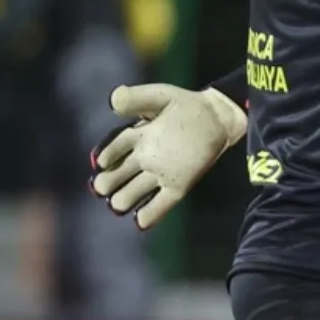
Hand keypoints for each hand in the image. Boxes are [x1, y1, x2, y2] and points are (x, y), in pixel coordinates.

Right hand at [89, 83, 246, 228]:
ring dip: (127, 197)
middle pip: (123, 172)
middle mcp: (146, 157)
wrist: (219, 117)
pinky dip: (152, 212)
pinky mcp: (179, 184)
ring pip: (138, 189)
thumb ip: (137, 98)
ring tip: (116, 204)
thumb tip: (113, 99)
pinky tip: (140, 222)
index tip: (101, 162)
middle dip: (111, 181)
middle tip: (100, 187)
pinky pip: (163, 202)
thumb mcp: (161, 97)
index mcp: (138, 136)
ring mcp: (162, 173)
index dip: (109, 154)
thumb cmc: (187, 105)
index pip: (118, 146)